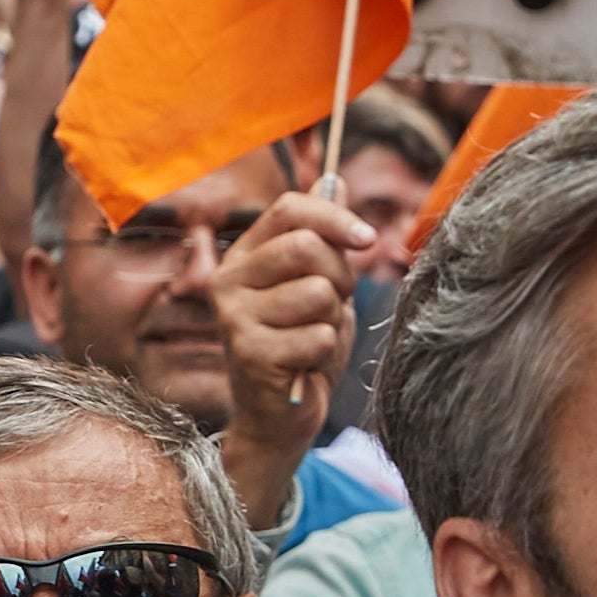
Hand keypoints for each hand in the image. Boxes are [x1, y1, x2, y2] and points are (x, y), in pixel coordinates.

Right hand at [215, 189, 370, 457]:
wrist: (280, 418)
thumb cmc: (302, 347)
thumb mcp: (319, 284)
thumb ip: (324, 236)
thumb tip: (335, 178)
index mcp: (245, 255)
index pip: (290, 209)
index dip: (336, 218)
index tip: (367, 240)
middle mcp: (229, 279)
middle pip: (307, 247)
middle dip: (340, 278)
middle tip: (333, 306)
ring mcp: (234, 316)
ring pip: (318, 293)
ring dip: (333, 319)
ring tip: (314, 338)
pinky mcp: (248, 352)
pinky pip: (318, 335)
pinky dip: (326, 352)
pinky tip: (305, 366)